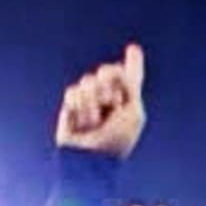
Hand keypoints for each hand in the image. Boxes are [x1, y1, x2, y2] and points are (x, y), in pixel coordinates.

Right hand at [54, 45, 147, 159]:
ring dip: (92, 100)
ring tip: (94, 121)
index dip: (133, 63)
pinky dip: (79, 106)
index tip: (133, 48)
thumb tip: (128, 56)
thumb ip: (130, 84)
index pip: (130, 77)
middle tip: (111, 103)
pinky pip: (73, 91)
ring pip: (88, 80)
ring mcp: (90, 100)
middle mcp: (110, 97)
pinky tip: (82, 121)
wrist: (91, 156)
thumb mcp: (132, 111)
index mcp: (129, 101)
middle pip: (108, 72)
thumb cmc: (116, 139)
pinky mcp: (72, 105)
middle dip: (109, 83)